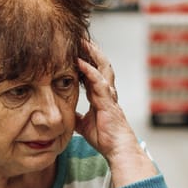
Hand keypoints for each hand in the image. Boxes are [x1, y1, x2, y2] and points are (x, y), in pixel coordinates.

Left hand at [76, 39, 140, 160]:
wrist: (117, 149)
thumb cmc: (105, 138)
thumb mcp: (85, 126)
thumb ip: (78, 117)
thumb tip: (70, 115)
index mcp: (101, 97)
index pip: (93, 74)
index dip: (85, 61)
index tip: (75, 51)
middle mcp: (107, 92)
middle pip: (101, 65)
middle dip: (91, 51)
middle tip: (80, 39)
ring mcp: (108, 95)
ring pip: (102, 68)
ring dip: (92, 54)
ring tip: (82, 42)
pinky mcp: (108, 101)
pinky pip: (98, 81)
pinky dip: (89, 70)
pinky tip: (80, 62)